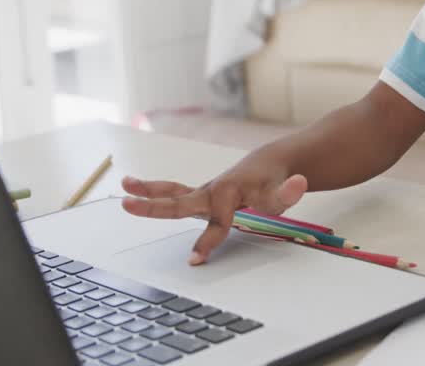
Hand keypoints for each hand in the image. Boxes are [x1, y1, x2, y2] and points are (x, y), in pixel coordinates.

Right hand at [121, 156, 307, 265]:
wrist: (269, 163)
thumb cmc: (274, 181)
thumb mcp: (284, 192)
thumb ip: (290, 192)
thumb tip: (300, 183)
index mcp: (227, 193)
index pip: (217, 222)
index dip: (208, 241)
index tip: (195, 261)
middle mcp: (210, 191)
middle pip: (179, 202)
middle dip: (154, 207)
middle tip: (128, 205)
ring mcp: (203, 193)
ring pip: (172, 192)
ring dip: (147, 191)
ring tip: (124, 190)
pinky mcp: (200, 196)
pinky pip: (174, 194)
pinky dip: (154, 193)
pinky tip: (134, 192)